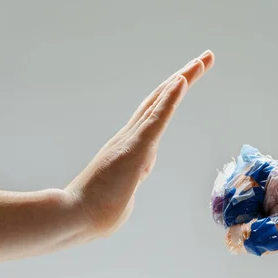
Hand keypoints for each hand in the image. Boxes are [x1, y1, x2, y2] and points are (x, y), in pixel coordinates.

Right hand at [68, 50, 214, 236]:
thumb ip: (127, 189)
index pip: (153, 117)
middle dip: (183, 78)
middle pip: (159, 101)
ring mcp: (131, 140)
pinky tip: (182, 80)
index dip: (169, 98)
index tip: (184, 84)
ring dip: (183, 79)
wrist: (75, 218)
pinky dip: (170, 98)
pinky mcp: (135, 147)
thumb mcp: (120, 200)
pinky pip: (157, 118)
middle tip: (203, 59)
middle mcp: (129, 138)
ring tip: (202, 60)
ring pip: (160, 102)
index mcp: (127, 150)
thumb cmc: (95, 215)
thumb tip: (130, 189)